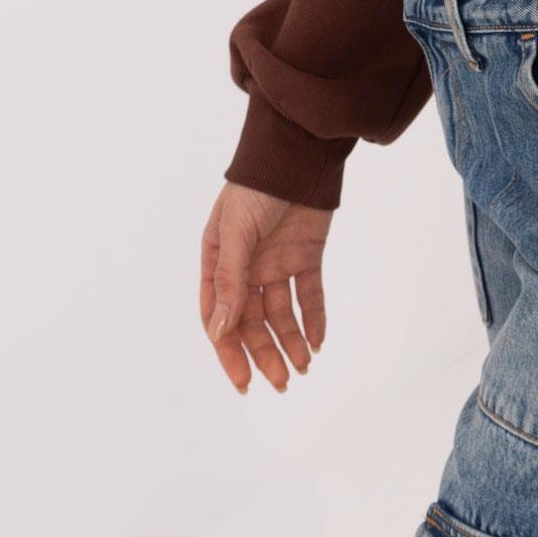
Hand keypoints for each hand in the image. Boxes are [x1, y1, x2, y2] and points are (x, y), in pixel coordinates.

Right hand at [201, 180, 332, 393]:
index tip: (244, 382)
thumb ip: (230, 280)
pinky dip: (314, 318)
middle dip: (265, 353)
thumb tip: (219, 329)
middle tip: (281, 382)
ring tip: (303, 366)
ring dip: (291, 341)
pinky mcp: (306, 255)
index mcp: (219, 261)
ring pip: (281, 313)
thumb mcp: (236, 232)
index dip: (230, 352)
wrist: (299, 153)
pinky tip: (318, 340)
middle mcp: (246, 266)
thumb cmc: (257, 186)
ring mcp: (276, 262)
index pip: (220, 317)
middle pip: (252, 322)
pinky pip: (309, 294)